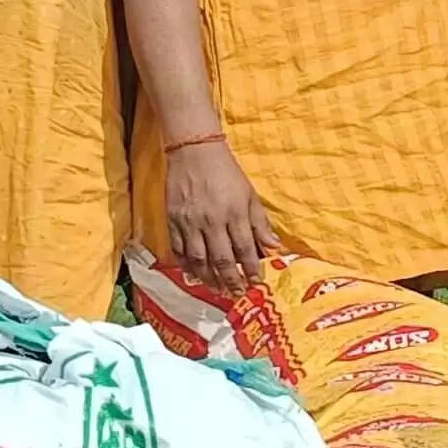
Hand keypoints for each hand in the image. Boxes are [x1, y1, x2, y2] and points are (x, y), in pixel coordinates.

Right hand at [162, 135, 276, 290]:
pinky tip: (195, 274)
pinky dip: (187, 265)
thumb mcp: (249, 194)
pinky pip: (179, 250)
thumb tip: (274, 247)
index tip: (256, 283)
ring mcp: (189, 222)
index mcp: (234, 213)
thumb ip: (260, 223)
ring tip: (217, 289)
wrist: (193, 152)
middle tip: (237, 295)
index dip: (251, 269)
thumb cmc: (226, 173)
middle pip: (222, 259)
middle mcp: (211, 220)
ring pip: (199, 259)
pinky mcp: (172, 221)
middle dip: (231, 281)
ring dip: (209, 278)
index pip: (244, 248)